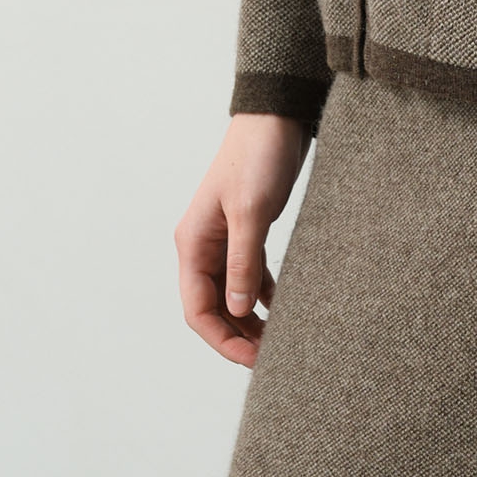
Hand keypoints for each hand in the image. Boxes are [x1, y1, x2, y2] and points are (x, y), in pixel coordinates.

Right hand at [174, 112, 310, 367]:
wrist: (275, 117)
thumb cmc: (258, 157)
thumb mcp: (251, 211)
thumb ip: (243, 262)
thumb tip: (237, 310)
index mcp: (193, 242)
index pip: (197, 309)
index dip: (221, 339)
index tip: (252, 359)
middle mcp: (204, 245)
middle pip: (213, 307)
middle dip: (237, 335)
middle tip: (272, 358)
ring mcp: (225, 239)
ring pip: (232, 294)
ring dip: (250, 319)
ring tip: (279, 341)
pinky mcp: (247, 230)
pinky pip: (249, 275)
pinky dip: (263, 295)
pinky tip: (283, 310)